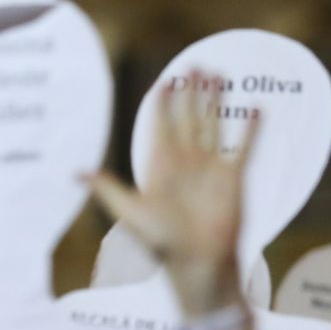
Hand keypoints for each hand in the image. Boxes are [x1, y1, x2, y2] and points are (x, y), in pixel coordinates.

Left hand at [84, 69, 256, 316]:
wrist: (196, 263)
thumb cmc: (161, 242)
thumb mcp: (129, 212)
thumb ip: (107, 188)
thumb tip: (75, 173)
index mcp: (160, 167)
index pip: (160, 127)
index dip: (162, 105)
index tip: (164, 82)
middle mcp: (186, 163)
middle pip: (188, 119)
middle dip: (191, 94)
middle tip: (194, 67)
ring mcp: (210, 169)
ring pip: (213, 126)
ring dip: (215, 102)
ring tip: (218, 76)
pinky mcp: (233, 178)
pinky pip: (243, 148)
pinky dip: (250, 130)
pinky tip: (255, 109)